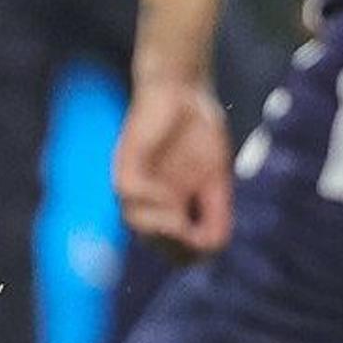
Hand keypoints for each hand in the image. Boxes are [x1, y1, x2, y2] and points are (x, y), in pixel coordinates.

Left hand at [112, 77, 235, 255]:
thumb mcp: (216, 179)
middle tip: (194, 236)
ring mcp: (136, 184)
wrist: (185, 90)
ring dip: (164, 229)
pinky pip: (129, 193)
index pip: (177, 250)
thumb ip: (215, 214)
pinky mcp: (125, 162)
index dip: (195, 253)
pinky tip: (170, 197)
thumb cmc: (199, 131)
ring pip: (138, 225)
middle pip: (157, 245)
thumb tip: (213, 249)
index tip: (210, 239)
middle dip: (178, 248)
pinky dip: (152, 200)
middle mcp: (150, 201)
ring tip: (181, 222)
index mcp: (172, 209)